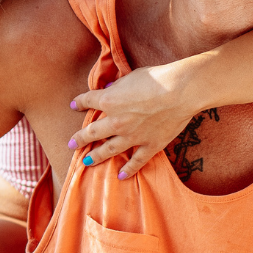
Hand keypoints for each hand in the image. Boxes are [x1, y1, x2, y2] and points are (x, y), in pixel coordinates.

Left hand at [68, 63, 201, 179]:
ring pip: (109, 150)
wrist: (181, 91)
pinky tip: (120, 176)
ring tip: (86, 162)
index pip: (88, 101)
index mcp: (109, 101)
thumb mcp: (131, 77)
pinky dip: (128, 170)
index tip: (75, 105)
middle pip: (92, 132)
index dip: (79, 102)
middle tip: (71, 144)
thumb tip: (110, 89)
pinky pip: (136, 161)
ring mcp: (132, 136)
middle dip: (79, 138)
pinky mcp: (150, 145)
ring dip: (96, 156)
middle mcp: (116, 121)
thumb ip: (118, 86)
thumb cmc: (157, 78)